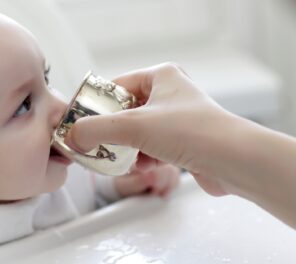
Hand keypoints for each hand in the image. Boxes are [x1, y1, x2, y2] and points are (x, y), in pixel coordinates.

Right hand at [65, 63, 230, 195]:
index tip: (80, 124)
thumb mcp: (135, 126)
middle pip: (124, 113)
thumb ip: (97, 129)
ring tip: (122, 160)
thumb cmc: (194, 131)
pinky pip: (151, 147)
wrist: (235, 162)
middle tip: (97, 146)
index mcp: (160, 77)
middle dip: (111, 133)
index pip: (115, 87)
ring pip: (137, 133)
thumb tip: (74, 137)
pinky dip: (143, 158)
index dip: (95, 106)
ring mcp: (176, 119)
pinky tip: (143, 167)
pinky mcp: (182, 141)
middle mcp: (169, 94)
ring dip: (126, 149)